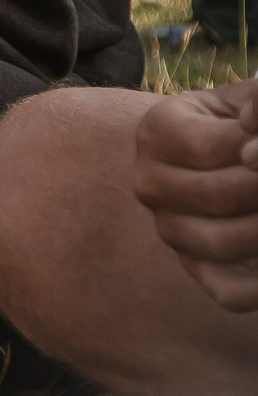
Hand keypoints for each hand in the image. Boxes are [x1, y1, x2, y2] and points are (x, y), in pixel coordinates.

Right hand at [136, 77, 257, 310]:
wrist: (234, 154)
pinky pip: (230, 293)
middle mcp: (149, 182)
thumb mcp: (250, 102)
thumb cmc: (249, 122)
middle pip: (219, 196)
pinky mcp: (196, 267)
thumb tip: (254, 145)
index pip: (215, 148)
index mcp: (156, 130)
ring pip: (223, 243)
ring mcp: (169, 229)